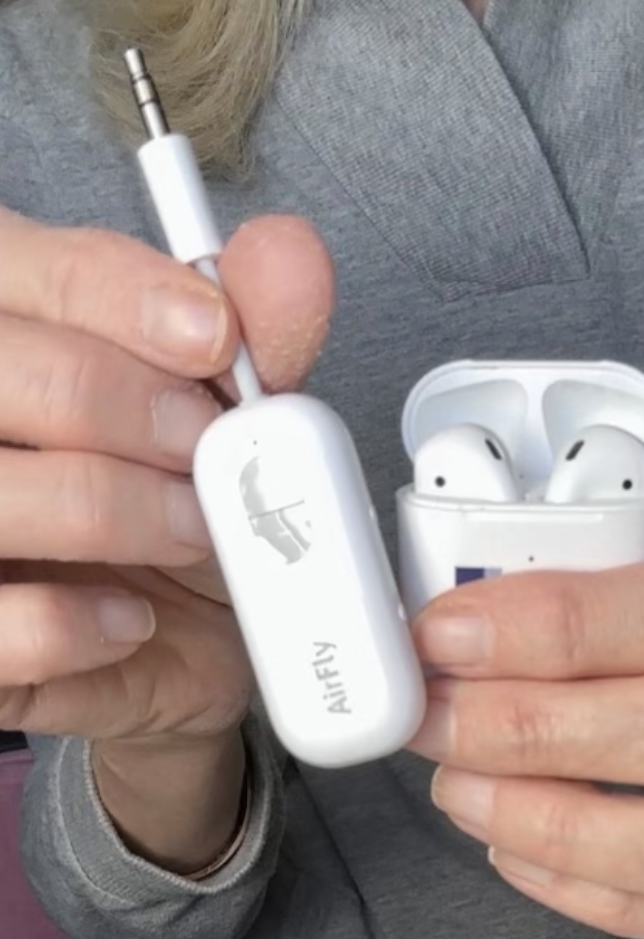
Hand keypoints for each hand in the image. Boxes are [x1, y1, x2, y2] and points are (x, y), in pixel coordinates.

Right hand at [0, 208, 332, 742]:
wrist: (174, 652)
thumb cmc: (180, 519)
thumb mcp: (229, 425)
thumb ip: (257, 337)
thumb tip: (290, 257)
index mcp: (12, 330)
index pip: (28, 266)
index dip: (128, 297)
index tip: (215, 339)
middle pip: (19, 373)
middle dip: (135, 410)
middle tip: (205, 452)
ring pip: (2, 493)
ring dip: (125, 515)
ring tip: (191, 533)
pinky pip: (0, 622)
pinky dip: (79, 625)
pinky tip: (128, 620)